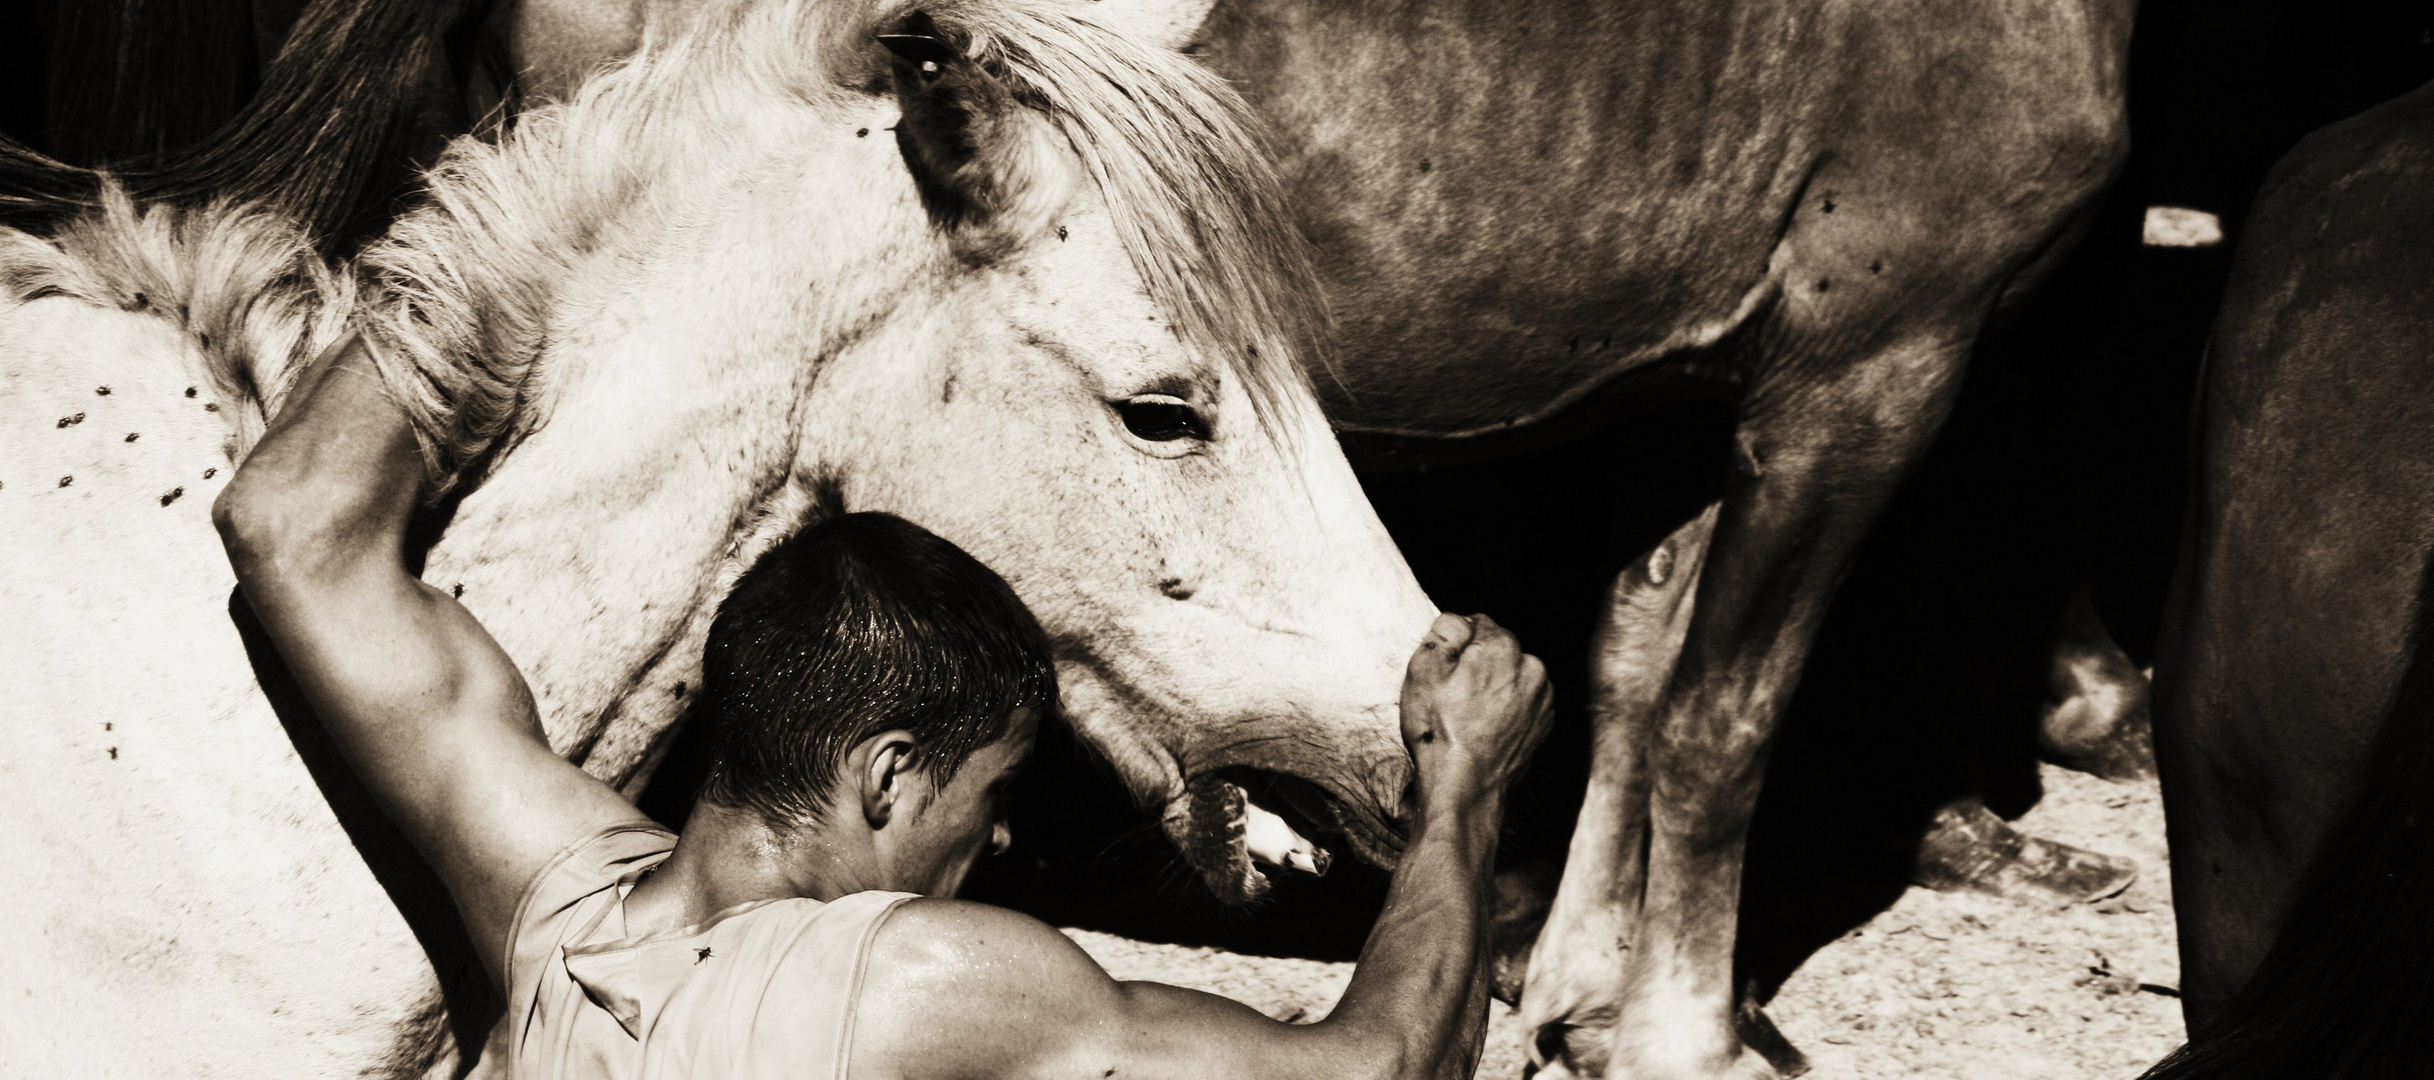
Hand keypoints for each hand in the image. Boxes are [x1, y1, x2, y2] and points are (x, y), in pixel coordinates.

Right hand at [1399, 613, 1552, 807]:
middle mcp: (1531, 667)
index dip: (1457, 645)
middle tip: (1455, 696)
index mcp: (1502, 647)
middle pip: (1500, 649)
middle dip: (1480, 664)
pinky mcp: (1544, 722)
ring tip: (1471, 715)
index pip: (1479, 624)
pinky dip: (1508, 708)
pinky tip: (1487, 727)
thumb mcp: (1422, 671)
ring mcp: (1542, 697)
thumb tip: (1459, 620)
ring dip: (1497, 686)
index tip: (1446, 671)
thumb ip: (1444, 631)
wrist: (1465, 786)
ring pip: (1514, 675)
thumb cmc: (1439, 731)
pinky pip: (1524, 700)